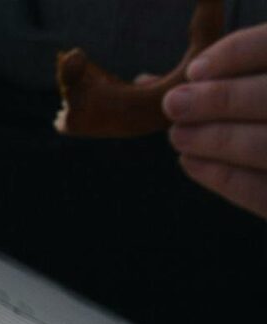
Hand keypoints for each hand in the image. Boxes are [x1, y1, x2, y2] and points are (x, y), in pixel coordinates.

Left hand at [167, 24, 266, 218]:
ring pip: (264, 147)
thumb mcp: (255, 87)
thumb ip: (222, 80)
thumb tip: (147, 82)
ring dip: (215, 140)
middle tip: (174, 106)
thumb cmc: (260, 116)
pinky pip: (262, 192)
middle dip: (219, 101)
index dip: (238, 54)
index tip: (195, 70)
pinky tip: (190, 163)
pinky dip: (223, 178)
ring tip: (178, 136)